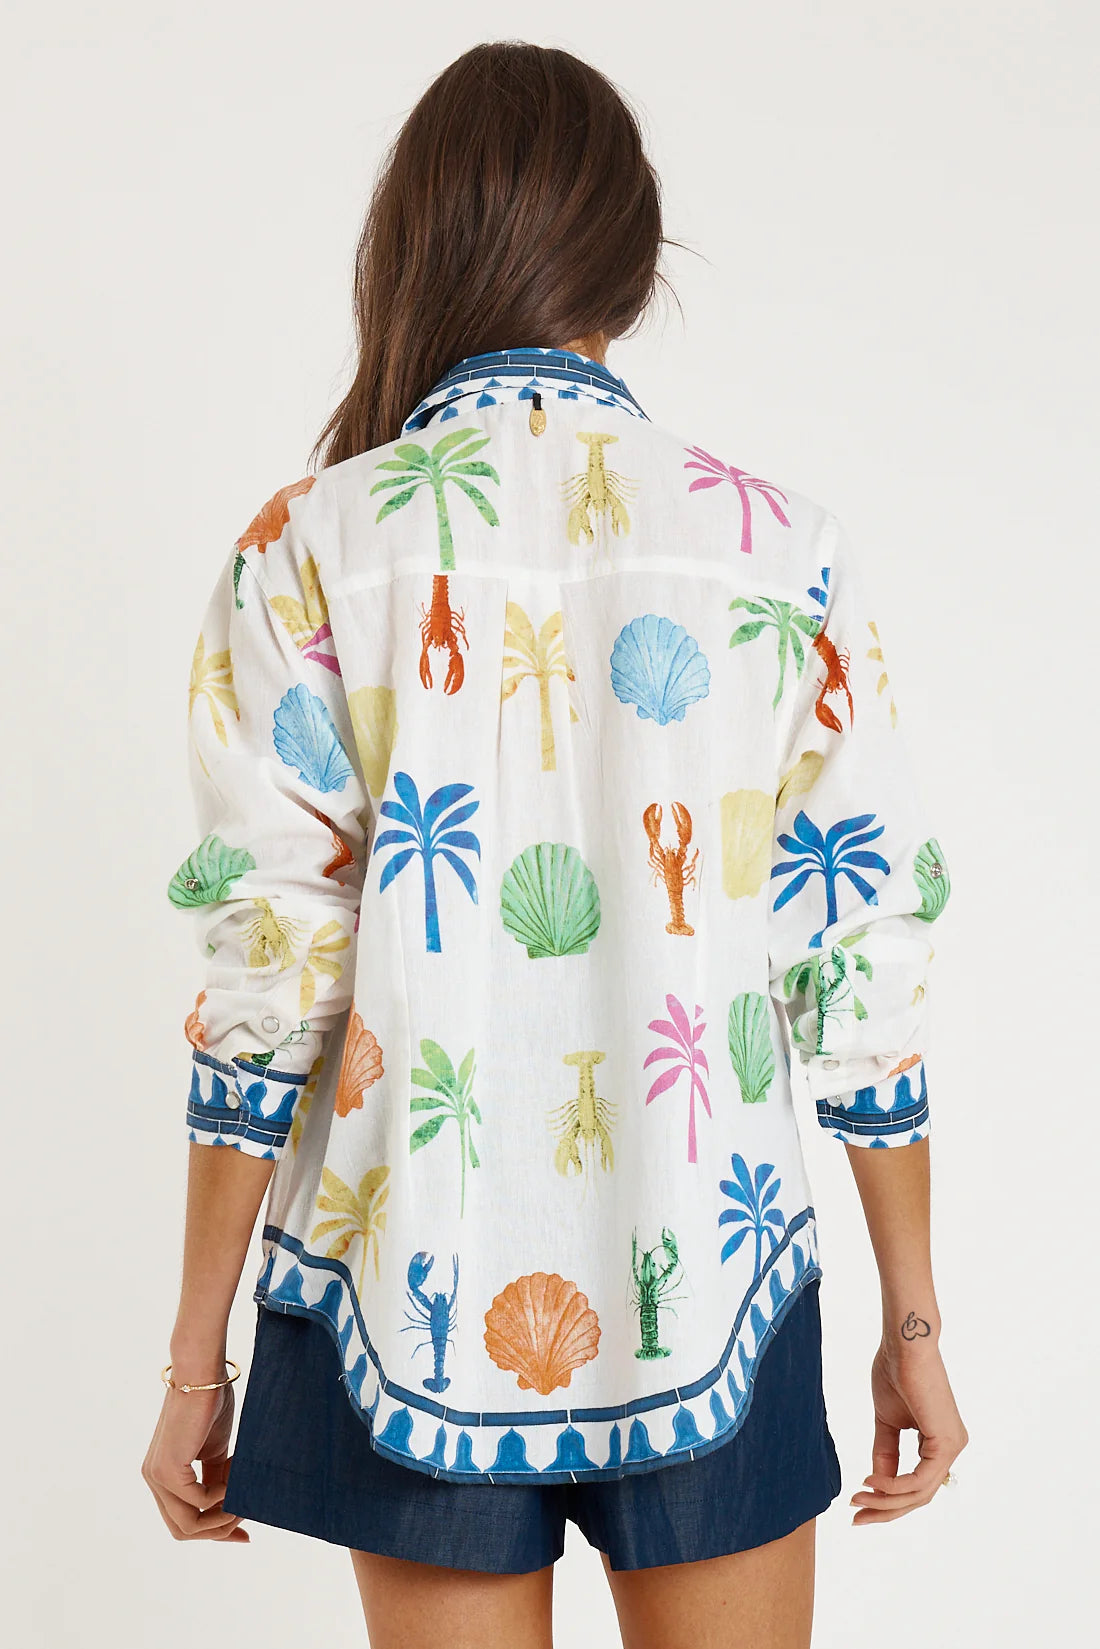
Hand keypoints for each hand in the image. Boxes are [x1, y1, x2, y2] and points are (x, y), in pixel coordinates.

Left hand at [142, 1379, 248, 1542]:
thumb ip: (214, 1479)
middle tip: (247, 1519)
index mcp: (162, 1475)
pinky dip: (222, 1497)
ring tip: (245, 1499)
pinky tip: (236, 1477)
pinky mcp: (167, 1469)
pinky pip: (198, 1501)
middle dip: (217, 1531)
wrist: (203, 1373)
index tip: (244, 1534)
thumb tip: (227, 1507)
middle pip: (183, 1530)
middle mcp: (153, 1479)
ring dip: (221, 1518)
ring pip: (187, 1525)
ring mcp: (156, 1476)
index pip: (183, 1520)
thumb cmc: (211, 1403)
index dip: (213, 1532)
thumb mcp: (215, 1451)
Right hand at [849, 1334, 967, 1524]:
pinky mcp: (946, 1443)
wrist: (904, 1346)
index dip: (887, 1500)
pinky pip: (920, 1479)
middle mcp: (951, 1448)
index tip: (857, 1504)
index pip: (916, 1485)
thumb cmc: (895, 1373)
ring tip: (857, 1500)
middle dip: (885, 1510)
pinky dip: (893, 1485)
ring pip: (919, 1492)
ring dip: (885, 1501)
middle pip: (919, 1495)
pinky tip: (870, 1483)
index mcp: (939, 1443)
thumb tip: (875, 1484)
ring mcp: (952, 1446)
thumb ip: (885, 1453)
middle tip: (855, 1516)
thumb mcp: (887, 1423)